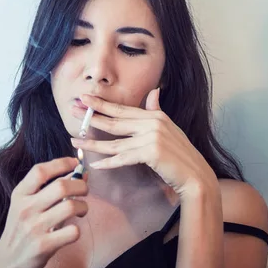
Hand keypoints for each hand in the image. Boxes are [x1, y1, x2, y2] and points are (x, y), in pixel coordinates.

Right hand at [0, 157, 88, 267]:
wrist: (5, 265)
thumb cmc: (21, 231)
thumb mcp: (27, 206)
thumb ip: (50, 189)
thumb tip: (80, 172)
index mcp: (20, 195)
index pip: (40, 170)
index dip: (61, 163)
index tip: (75, 163)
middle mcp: (25, 208)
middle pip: (61, 186)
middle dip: (81, 185)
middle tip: (84, 191)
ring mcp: (34, 228)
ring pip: (70, 206)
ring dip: (83, 207)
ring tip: (80, 211)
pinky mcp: (43, 246)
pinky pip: (72, 232)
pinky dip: (77, 230)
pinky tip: (72, 231)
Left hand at [70, 88, 218, 197]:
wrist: (195, 175)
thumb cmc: (180, 155)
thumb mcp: (169, 129)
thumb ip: (157, 110)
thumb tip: (154, 92)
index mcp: (155, 116)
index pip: (123, 109)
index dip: (102, 104)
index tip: (84, 98)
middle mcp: (153, 123)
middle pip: (115, 120)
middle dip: (91, 115)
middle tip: (72, 109)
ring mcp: (152, 137)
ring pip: (115, 142)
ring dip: (92, 142)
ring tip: (74, 140)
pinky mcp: (151, 153)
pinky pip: (123, 158)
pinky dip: (108, 163)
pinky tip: (94, 164)